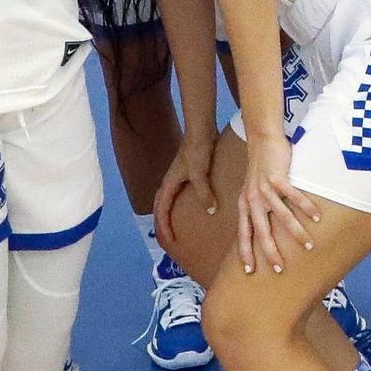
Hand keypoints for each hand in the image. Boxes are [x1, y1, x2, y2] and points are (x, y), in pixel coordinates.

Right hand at [154, 129, 216, 249]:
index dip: (164, 226)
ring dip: (167, 213)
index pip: (162, 210)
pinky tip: (190, 207)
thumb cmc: (198, 150)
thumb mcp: (200, 173)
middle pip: (160, 206)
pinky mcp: (185, 173)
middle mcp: (170, 181)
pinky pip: (177, 194)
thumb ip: (204, 193)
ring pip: (167, 199)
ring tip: (175, 226)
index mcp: (169, 183)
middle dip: (162, 223)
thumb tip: (209, 211)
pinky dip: (178, 204)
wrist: (201, 129)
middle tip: (168, 238)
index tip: (169, 241)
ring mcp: (177, 177)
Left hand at [237, 133, 320, 274]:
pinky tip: (317, 217)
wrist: (262, 141)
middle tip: (279, 269)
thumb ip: (256, 209)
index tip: (249, 271)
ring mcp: (264, 189)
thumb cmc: (260, 169)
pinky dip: (305, 207)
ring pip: (281, 216)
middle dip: (269, 251)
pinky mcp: (277, 178)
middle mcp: (252, 199)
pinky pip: (293, 196)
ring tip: (308, 246)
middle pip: (261, 230)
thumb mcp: (252, 191)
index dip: (245, 252)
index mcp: (245, 204)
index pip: (243, 233)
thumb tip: (264, 231)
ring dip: (295, 232)